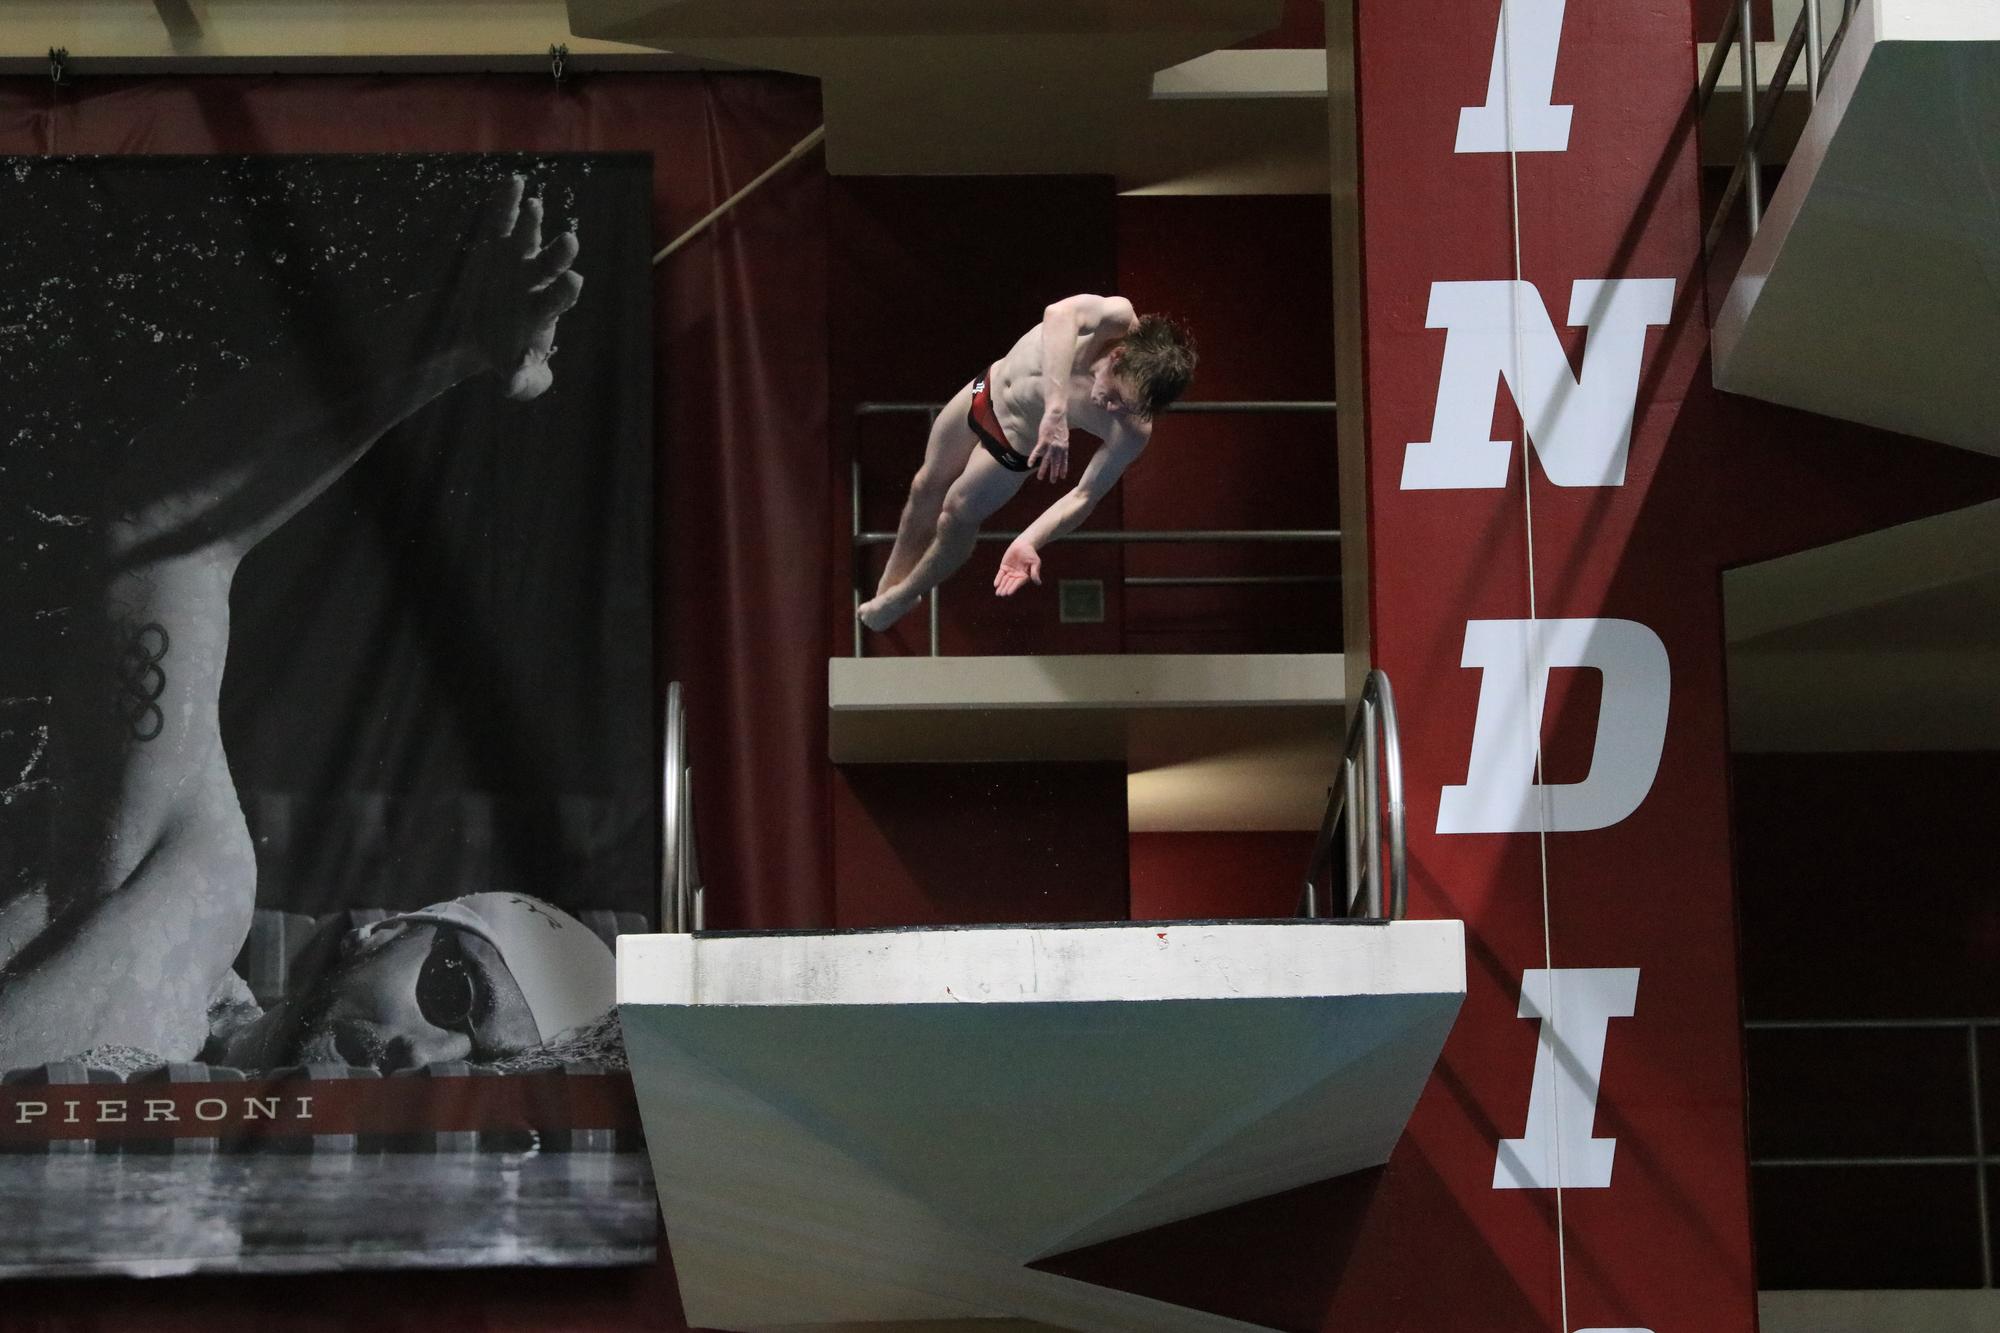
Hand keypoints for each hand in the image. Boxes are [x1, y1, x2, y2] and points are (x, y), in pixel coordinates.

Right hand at [457, 176, 584, 401]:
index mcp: (544, 308)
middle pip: (551, 264)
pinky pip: (501, 221)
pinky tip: (513, 181)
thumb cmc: (506, 352)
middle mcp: (536, 281)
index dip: (566, 291)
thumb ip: (525, 383)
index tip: (573, 281)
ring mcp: (517, 261)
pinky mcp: (496, 247)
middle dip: (559, 253)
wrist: (479, 332)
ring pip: (528, 237)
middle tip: (569, 241)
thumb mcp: (515, 376)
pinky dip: (505, 202)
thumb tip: (517, 385)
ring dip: (532, 221)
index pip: (560, 298)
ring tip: (535, 204)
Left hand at [994, 542, 1041, 596]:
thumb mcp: (1035, 562)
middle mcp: (1017, 575)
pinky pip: (1000, 574)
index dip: (1013, 588)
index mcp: (1025, 576)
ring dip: (1001, 586)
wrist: (1023, 544)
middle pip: (1010, 583)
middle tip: (1002, 594)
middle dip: (1006, 589)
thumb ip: (1035, 572)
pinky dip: (998, 579)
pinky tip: (995, 585)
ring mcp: (1010, 572)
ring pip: (1005, 580)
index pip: (1018, 583)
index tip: (1009, 593)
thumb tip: (1039, 583)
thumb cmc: (1031, 553)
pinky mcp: (1004, 567)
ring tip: (998, 593)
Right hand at [1027, 414, 1069, 482]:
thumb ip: (1062, 441)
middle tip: (1053, 481)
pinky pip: (1037, 452)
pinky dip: (1033, 458)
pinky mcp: (1044, 441)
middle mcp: (1059, 448)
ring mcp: (1051, 445)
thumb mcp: (1063, 434)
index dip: (1064, 469)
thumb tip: (1060, 443)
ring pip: (1047, 460)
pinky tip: (1029, 465)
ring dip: (1043, 470)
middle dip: (1054, 473)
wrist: (1057, 414)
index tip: (1063, 477)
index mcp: (1064, 446)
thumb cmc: (1059, 421)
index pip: (1064, 460)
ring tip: (1040, 478)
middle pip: (1056, 463)